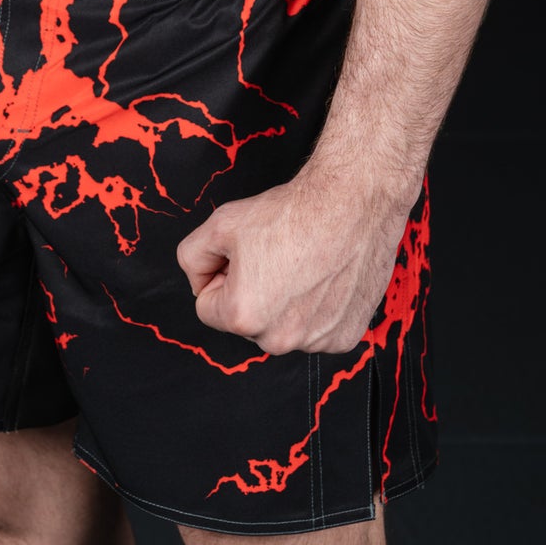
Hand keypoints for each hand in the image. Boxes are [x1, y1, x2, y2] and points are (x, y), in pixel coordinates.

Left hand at [176, 168, 413, 355]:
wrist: (352, 203)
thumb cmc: (292, 212)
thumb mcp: (220, 222)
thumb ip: (193, 257)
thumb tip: (199, 279)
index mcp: (243, 315)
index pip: (208, 308)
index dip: (221, 275)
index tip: (244, 255)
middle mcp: (280, 339)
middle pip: (248, 321)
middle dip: (253, 293)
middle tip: (275, 257)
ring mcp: (316, 341)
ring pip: (284, 327)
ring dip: (287, 304)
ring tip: (303, 265)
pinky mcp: (345, 337)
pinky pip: (318, 330)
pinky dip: (319, 309)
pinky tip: (325, 278)